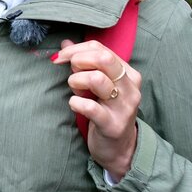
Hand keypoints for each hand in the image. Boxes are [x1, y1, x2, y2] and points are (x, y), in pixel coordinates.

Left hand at [52, 39, 141, 180]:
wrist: (118, 148)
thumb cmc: (105, 111)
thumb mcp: (99, 84)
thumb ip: (84, 62)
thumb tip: (65, 43)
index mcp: (127, 73)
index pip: (100, 48)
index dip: (76, 49)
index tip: (60, 57)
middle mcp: (130, 87)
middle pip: (103, 58)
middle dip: (78, 60)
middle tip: (70, 72)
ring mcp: (124, 106)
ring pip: (97, 79)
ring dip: (76, 81)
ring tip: (74, 90)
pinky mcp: (113, 125)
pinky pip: (90, 107)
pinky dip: (76, 102)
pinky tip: (74, 104)